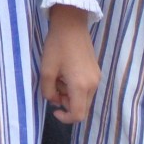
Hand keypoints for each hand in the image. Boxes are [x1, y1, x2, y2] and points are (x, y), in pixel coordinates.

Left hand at [40, 6, 99, 123]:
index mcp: (81, 86)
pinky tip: (65, 73)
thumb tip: (54, 100)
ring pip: (83, 99)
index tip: (54, 110)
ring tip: (58, 77)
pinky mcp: (96, 72)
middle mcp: (93, 85)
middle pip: (82, 108)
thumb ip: (48, 91)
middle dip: (66, 104)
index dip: (65, 118)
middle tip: (54, 88)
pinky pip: (86, 89)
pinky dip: (74, 87)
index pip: (78, 115)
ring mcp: (96, 78)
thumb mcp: (46, 70)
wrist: (71, 25)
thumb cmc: (57, 46)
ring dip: (69, 95)